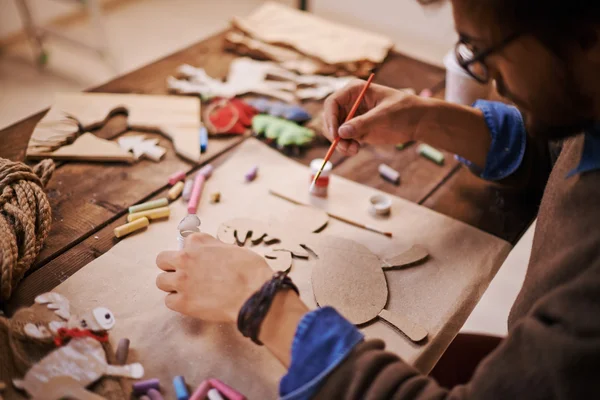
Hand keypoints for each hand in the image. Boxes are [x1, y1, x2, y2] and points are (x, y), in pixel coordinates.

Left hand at [155, 233, 272, 322]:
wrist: (253, 294)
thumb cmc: (250, 270)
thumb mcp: (233, 248)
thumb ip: (214, 248)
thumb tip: (210, 253)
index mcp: (198, 242)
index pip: (185, 242)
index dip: (193, 252)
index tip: (199, 259)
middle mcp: (185, 258)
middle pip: (162, 260)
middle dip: (172, 266)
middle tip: (185, 274)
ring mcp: (181, 281)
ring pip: (161, 281)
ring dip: (172, 285)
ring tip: (187, 290)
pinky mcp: (183, 302)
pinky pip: (169, 301)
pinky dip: (178, 302)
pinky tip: (191, 302)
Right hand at [323, 80, 425, 155]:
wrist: (418, 122)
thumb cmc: (404, 111)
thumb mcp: (384, 115)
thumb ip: (363, 123)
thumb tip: (341, 132)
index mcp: (354, 91)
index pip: (332, 103)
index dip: (330, 119)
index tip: (336, 135)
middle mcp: (350, 103)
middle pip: (330, 119)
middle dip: (334, 134)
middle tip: (344, 147)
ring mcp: (352, 117)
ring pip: (335, 131)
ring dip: (339, 143)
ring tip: (353, 151)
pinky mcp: (357, 130)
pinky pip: (343, 140)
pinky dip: (345, 147)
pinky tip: (355, 150)